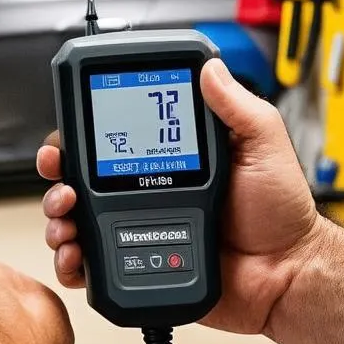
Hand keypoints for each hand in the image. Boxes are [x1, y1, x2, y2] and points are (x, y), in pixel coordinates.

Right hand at [37, 59, 325, 334]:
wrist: (285, 274)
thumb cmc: (280, 215)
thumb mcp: (262, 146)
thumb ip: (237, 108)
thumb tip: (211, 69)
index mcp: (167, 159)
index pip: (112, 137)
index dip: (82, 132)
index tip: (71, 132)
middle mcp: (144, 191)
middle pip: (79, 177)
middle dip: (57, 173)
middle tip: (62, 176)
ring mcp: (135, 230)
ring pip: (74, 219)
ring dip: (58, 216)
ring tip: (68, 217)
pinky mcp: (133, 268)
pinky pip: (88, 266)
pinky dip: (71, 262)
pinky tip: (76, 255)